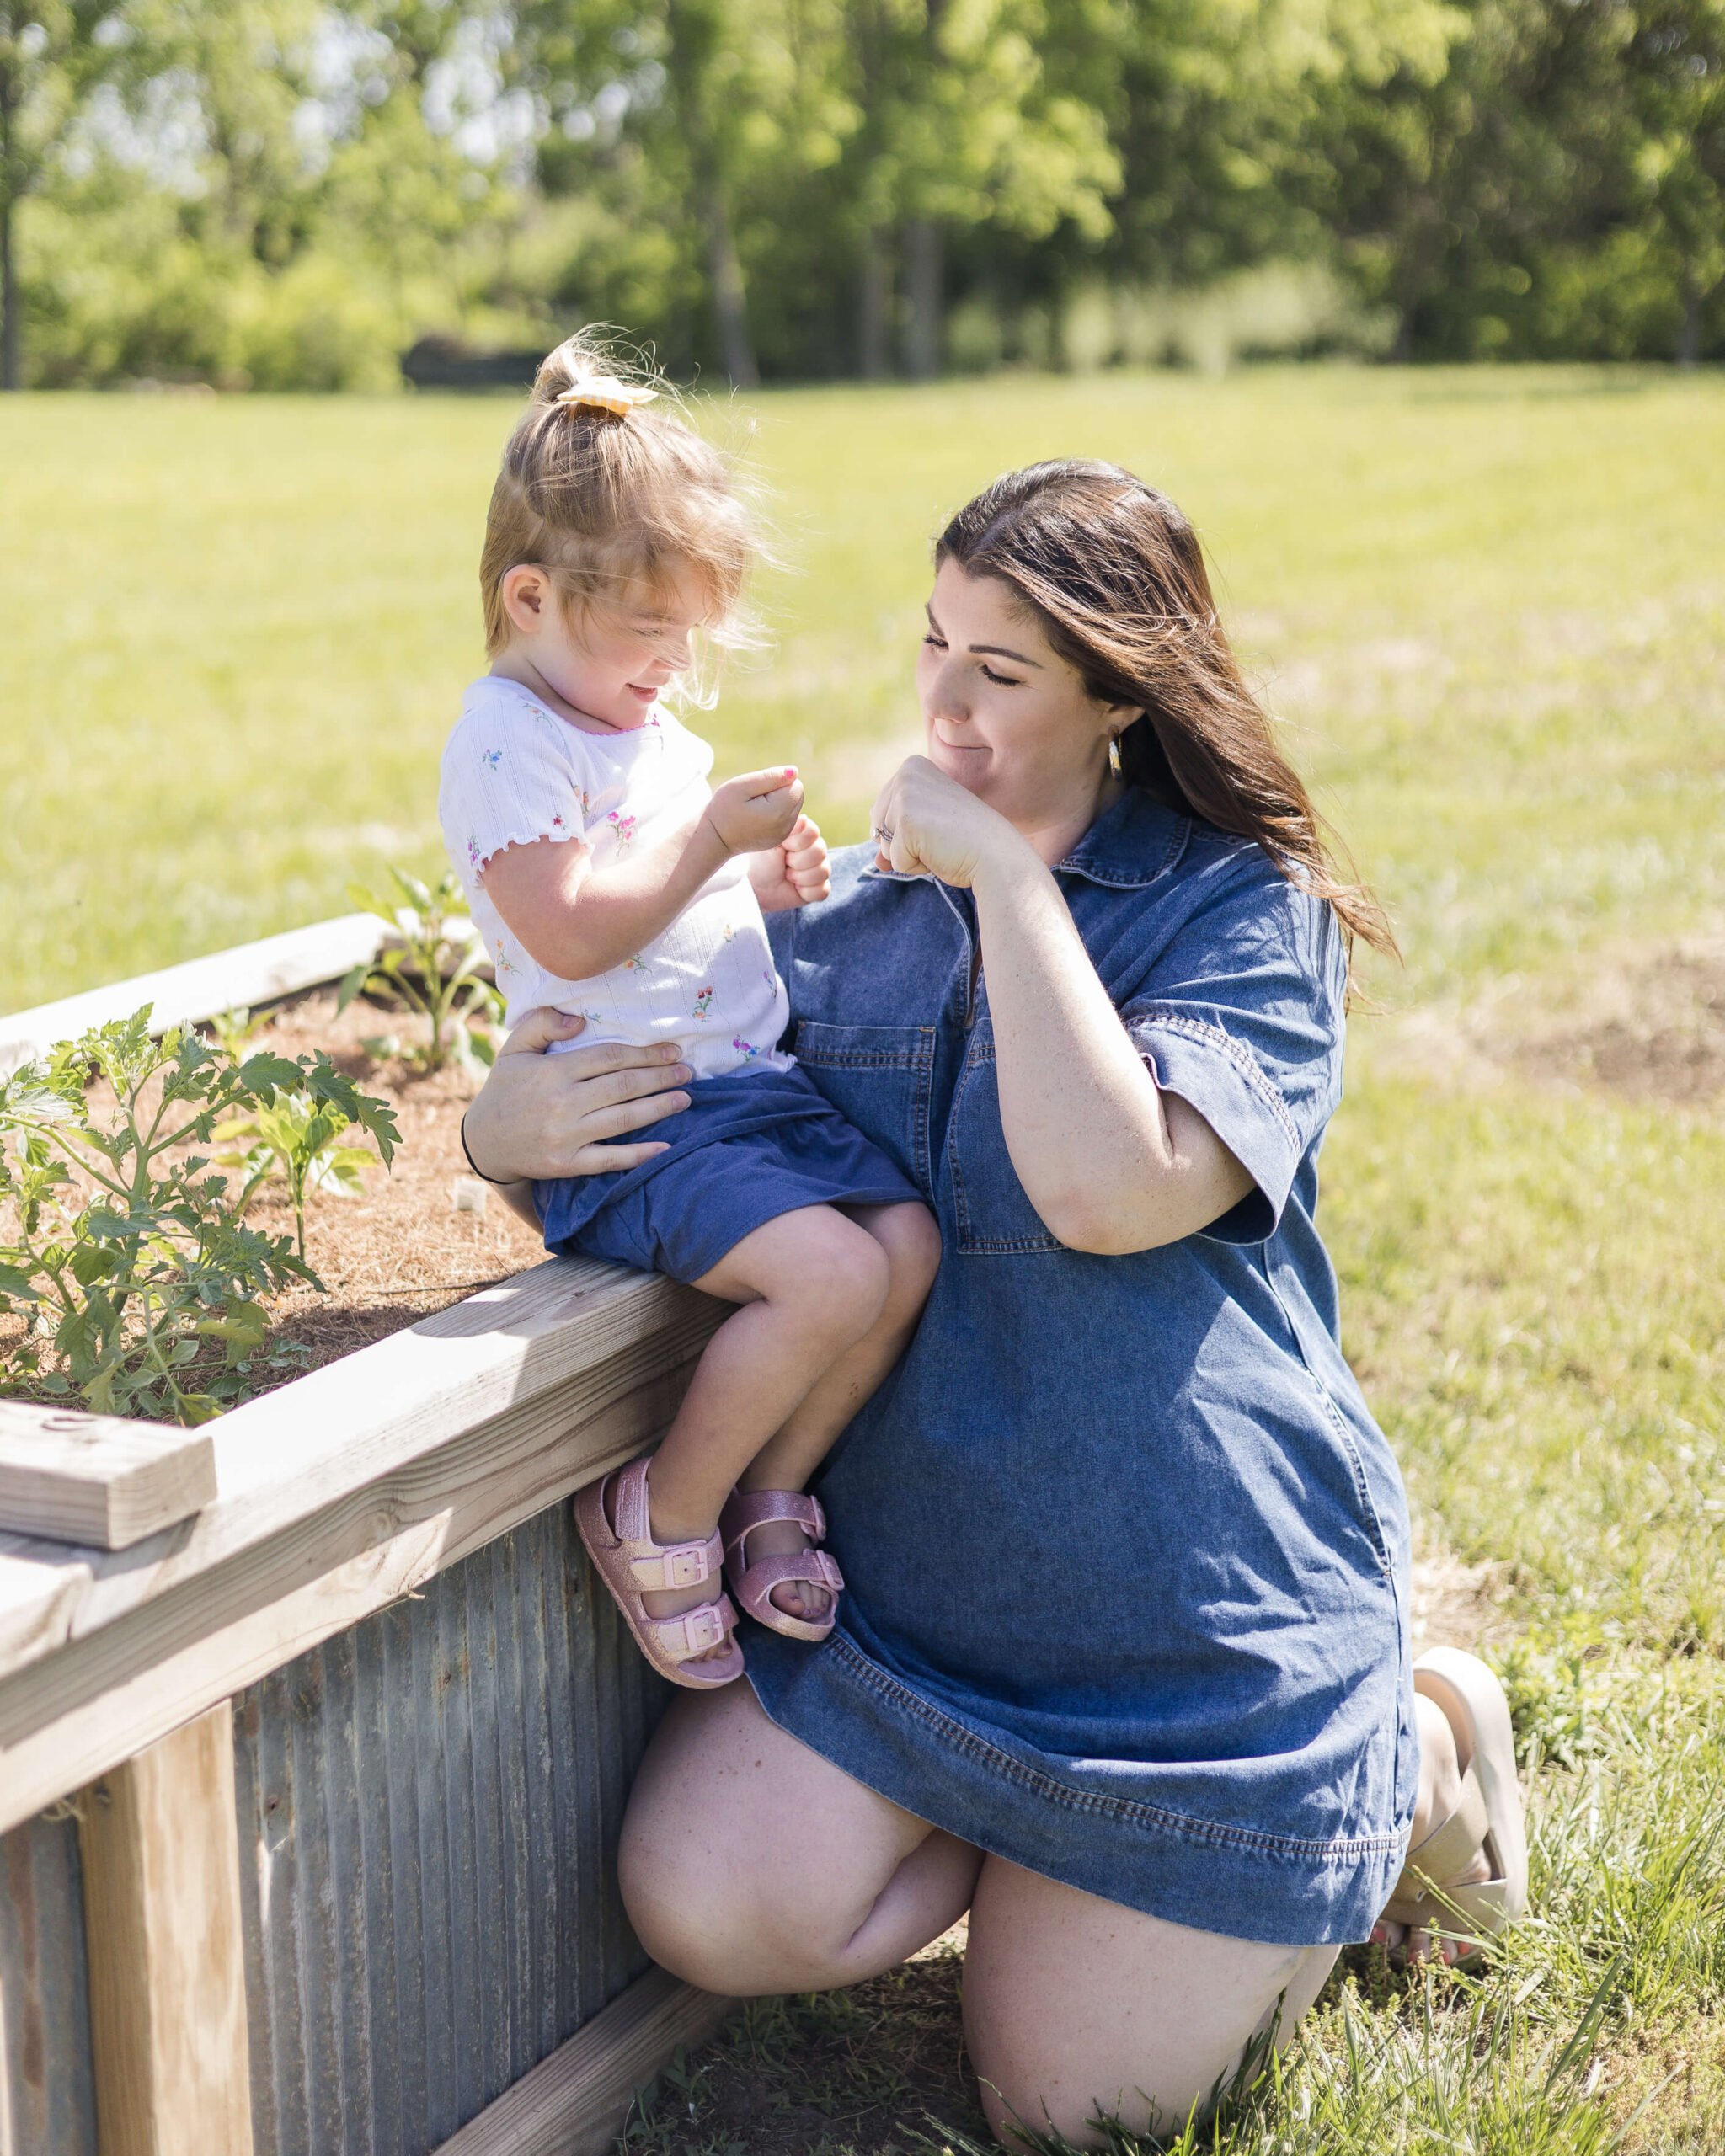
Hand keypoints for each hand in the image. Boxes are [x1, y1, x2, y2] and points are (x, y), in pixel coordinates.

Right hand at [462, 1009, 690, 1178]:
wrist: (483, 1143)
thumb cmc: (505, 1089)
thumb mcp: (514, 1048)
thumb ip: (542, 1023)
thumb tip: (580, 1020)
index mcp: (552, 1071)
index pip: (610, 1058)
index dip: (645, 1053)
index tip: (672, 1050)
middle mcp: (561, 1103)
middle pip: (623, 1086)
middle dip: (661, 1078)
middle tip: (687, 1072)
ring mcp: (565, 1136)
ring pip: (623, 1119)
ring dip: (659, 1108)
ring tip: (684, 1099)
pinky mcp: (566, 1164)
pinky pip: (609, 1158)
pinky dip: (639, 1154)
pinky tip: (665, 1147)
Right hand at [704, 766, 803, 856]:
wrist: (714, 838)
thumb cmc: (724, 808)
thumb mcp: (742, 786)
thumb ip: (771, 777)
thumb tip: (794, 771)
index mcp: (778, 812)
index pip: (795, 784)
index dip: (776, 781)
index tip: (757, 791)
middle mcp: (786, 826)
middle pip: (798, 795)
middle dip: (780, 791)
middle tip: (756, 798)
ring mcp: (784, 834)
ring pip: (794, 805)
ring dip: (779, 801)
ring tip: (756, 807)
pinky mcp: (780, 838)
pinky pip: (788, 817)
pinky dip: (777, 812)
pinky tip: (759, 816)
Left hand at [747, 813, 830, 912]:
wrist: (757, 887)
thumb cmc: (761, 861)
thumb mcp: (771, 840)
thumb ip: (788, 827)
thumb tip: (805, 818)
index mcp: (803, 835)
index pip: (814, 832)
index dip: (798, 842)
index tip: (784, 846)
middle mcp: (814, 850)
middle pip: (820, 852)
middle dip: (797, 861)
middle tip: (784, 863)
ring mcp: (818, 869)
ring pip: (823, 872)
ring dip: (801, 877)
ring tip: (787, 876)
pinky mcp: (818, 888)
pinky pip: (823, 890)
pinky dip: (807, 892)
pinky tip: (796, 889)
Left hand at [868, 755, 1022, 888]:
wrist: (997, 854)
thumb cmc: (968, 840)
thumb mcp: (927, 828)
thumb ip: (895, 837)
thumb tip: (877, 863)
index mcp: (912, 766)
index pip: (881, 812)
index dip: (907, 831)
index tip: (939, 824)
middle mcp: (906, 774)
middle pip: (877, 826)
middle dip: (905, 843)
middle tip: (941, 836)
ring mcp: (905, 796)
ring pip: (883, 845)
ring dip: (910, 855)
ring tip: (941, 843)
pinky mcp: (907, 823)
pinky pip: (894, 860)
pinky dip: (916, 867)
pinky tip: (940, 853)